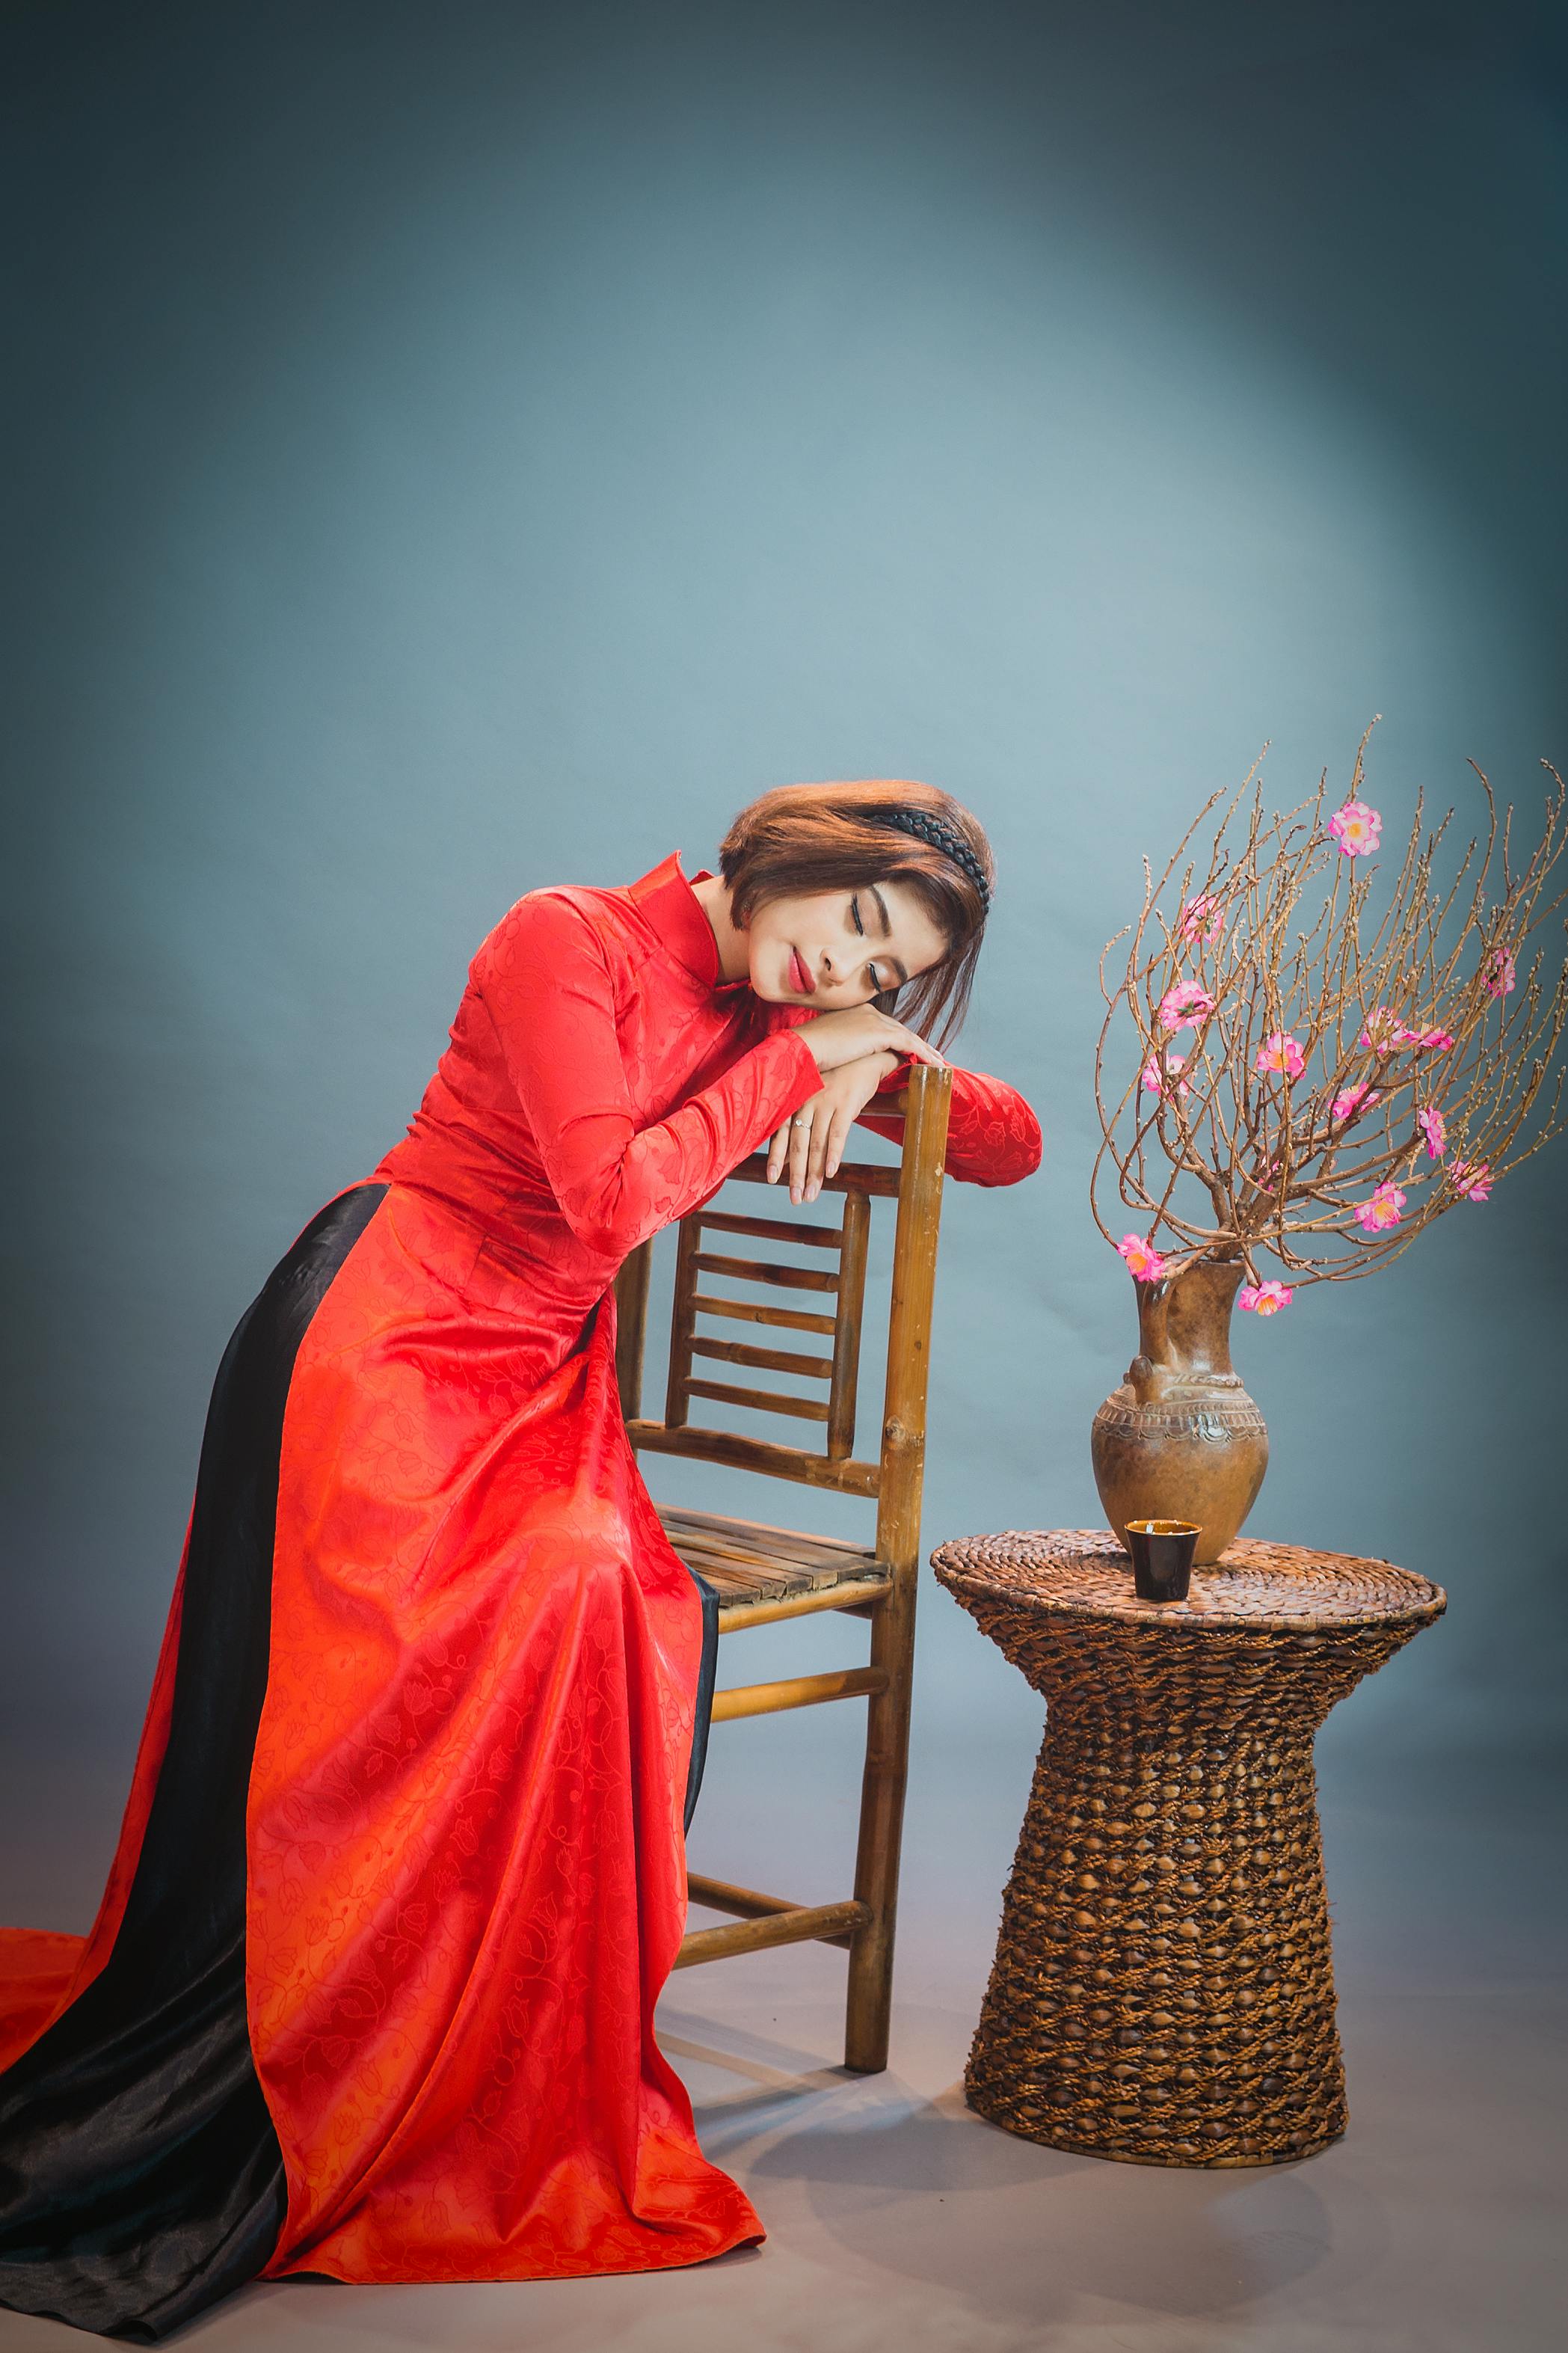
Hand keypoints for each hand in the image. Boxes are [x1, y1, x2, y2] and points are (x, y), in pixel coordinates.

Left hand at [767, 1050, 901, 1202]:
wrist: (867, 1056)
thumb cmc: (841, 1080)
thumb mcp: (819, 1098)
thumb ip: (805, 1123)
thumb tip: (792, 1154)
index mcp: (798, 1100)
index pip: (782, 1133)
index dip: (776, 1157)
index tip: (772, 1180)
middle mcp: (807, 1101)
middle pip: (798, 1144)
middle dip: (795, 1174)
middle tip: (795, 1198)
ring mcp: (825, 1101)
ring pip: (815, 1143)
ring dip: (812, 1173)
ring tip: (811, 1195)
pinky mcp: (845, 1102)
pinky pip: (837, 1133)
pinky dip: (833, 1154)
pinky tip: (829, 1173)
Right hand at [794, 1004, 948, 1075]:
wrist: (802, 1049)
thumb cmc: (809, 1051)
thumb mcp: (830, 1045)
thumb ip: (845, 1046)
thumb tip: (849, 1057)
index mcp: (857, 1011)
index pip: (885, 1026)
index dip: (900, 1039)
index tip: (909, 1050)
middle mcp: (869, 1012)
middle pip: (900, 1029)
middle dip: (917, 1043)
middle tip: (932, 1056)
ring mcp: (876, 1021)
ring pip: (909, 1037)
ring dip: (926, 1050)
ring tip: (938, 1063)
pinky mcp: (881, 1034)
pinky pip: (910, 1045)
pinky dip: (923, 1055)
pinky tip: (933, 1065)